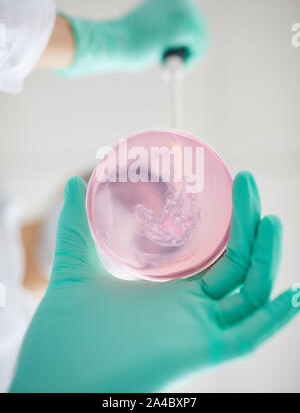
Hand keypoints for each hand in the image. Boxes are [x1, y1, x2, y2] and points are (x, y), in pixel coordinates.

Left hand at [9, 172, 298, 391]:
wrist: (50, 375)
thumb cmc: (64, 331)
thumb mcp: (76, 266)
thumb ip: (76, 226)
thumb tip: (72, 185)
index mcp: (171, 292)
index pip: (218, 255)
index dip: (233, 224)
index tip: (236, 187)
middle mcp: (191, 311)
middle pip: (238, 267)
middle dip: (250, 227)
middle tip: (248, 184)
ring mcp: (197, 331)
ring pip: (249, 295)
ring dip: (266, 260)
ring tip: (271, 220)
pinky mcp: (198, 353)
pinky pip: (247, 339)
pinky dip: (273, 320)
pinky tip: (291, 294)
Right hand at [56, 0, 208, 76]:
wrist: (115, 42)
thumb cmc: (127, 40)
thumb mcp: (153, 27)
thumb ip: (170, 30)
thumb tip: (185, 42)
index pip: (193, 17)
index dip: (187, 40)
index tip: (178, 55)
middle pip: (201, 27)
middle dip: (191, 49)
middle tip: (177, 64)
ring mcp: (186, 8)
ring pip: (201, 38)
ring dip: (189, 55)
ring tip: (168, 62)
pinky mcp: (188, 25)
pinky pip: (200, 47)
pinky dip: (189, 60)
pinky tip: (170, 62)